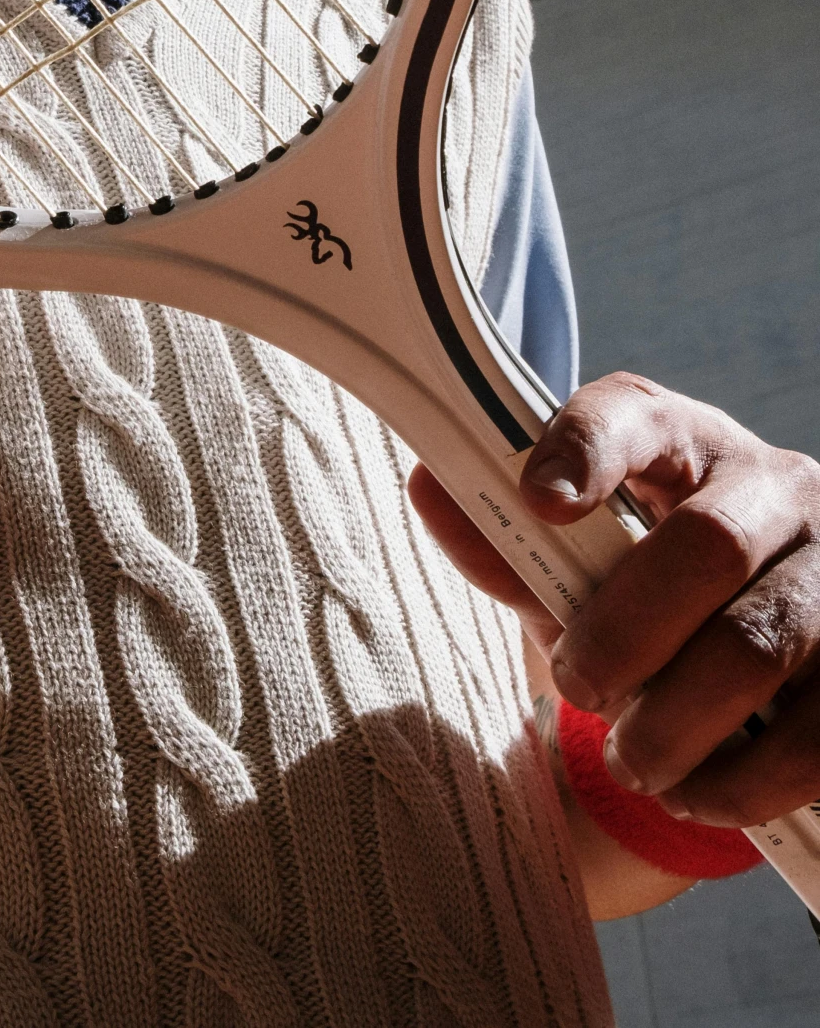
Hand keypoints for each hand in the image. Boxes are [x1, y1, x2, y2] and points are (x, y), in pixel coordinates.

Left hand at [408, 374, 819, 827]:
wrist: (769, 642)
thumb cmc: (652, 584)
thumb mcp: (583, 559)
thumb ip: (512, 541)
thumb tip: (431, 488)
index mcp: (686, 442)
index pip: (634, 416)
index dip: (587, 449)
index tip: (538, 499)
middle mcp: (776, 488)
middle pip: (707, 544)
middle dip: (627, 630)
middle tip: (577, 687)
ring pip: (763, 642)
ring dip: (683, 720)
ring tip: (631, 763)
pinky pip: (818, 728)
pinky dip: (749, 776)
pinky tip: (699, 794)